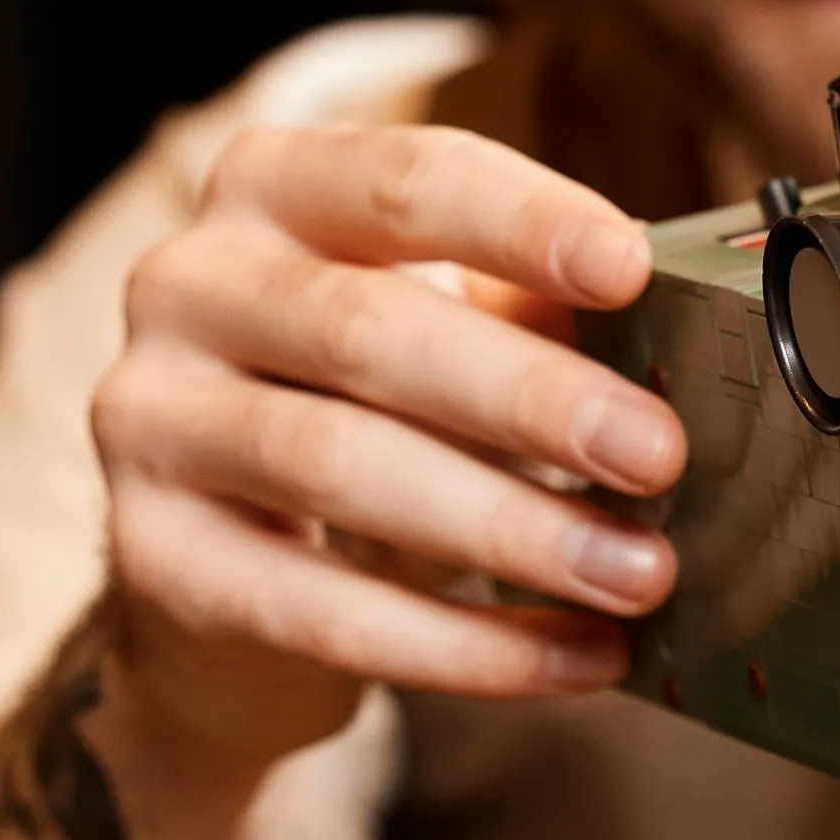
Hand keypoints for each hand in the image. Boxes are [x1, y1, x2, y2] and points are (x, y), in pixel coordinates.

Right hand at [89, 123, 681, 784]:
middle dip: (529, 397)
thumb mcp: (448, 327)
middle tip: (658, 455)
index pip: (401, 181)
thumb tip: (691, 328)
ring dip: (510, 529)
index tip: (629, 271)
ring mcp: (148, 422)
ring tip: (639, 572)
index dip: (519, 223)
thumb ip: (540, 311)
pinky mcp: (153, 560)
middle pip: (368, 331)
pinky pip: (322, 610)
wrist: (221, 575)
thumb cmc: (371, 404)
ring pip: (338, 468)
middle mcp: (186, 286)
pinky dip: (468, 644)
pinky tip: (580, 658)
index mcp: (272, 188)